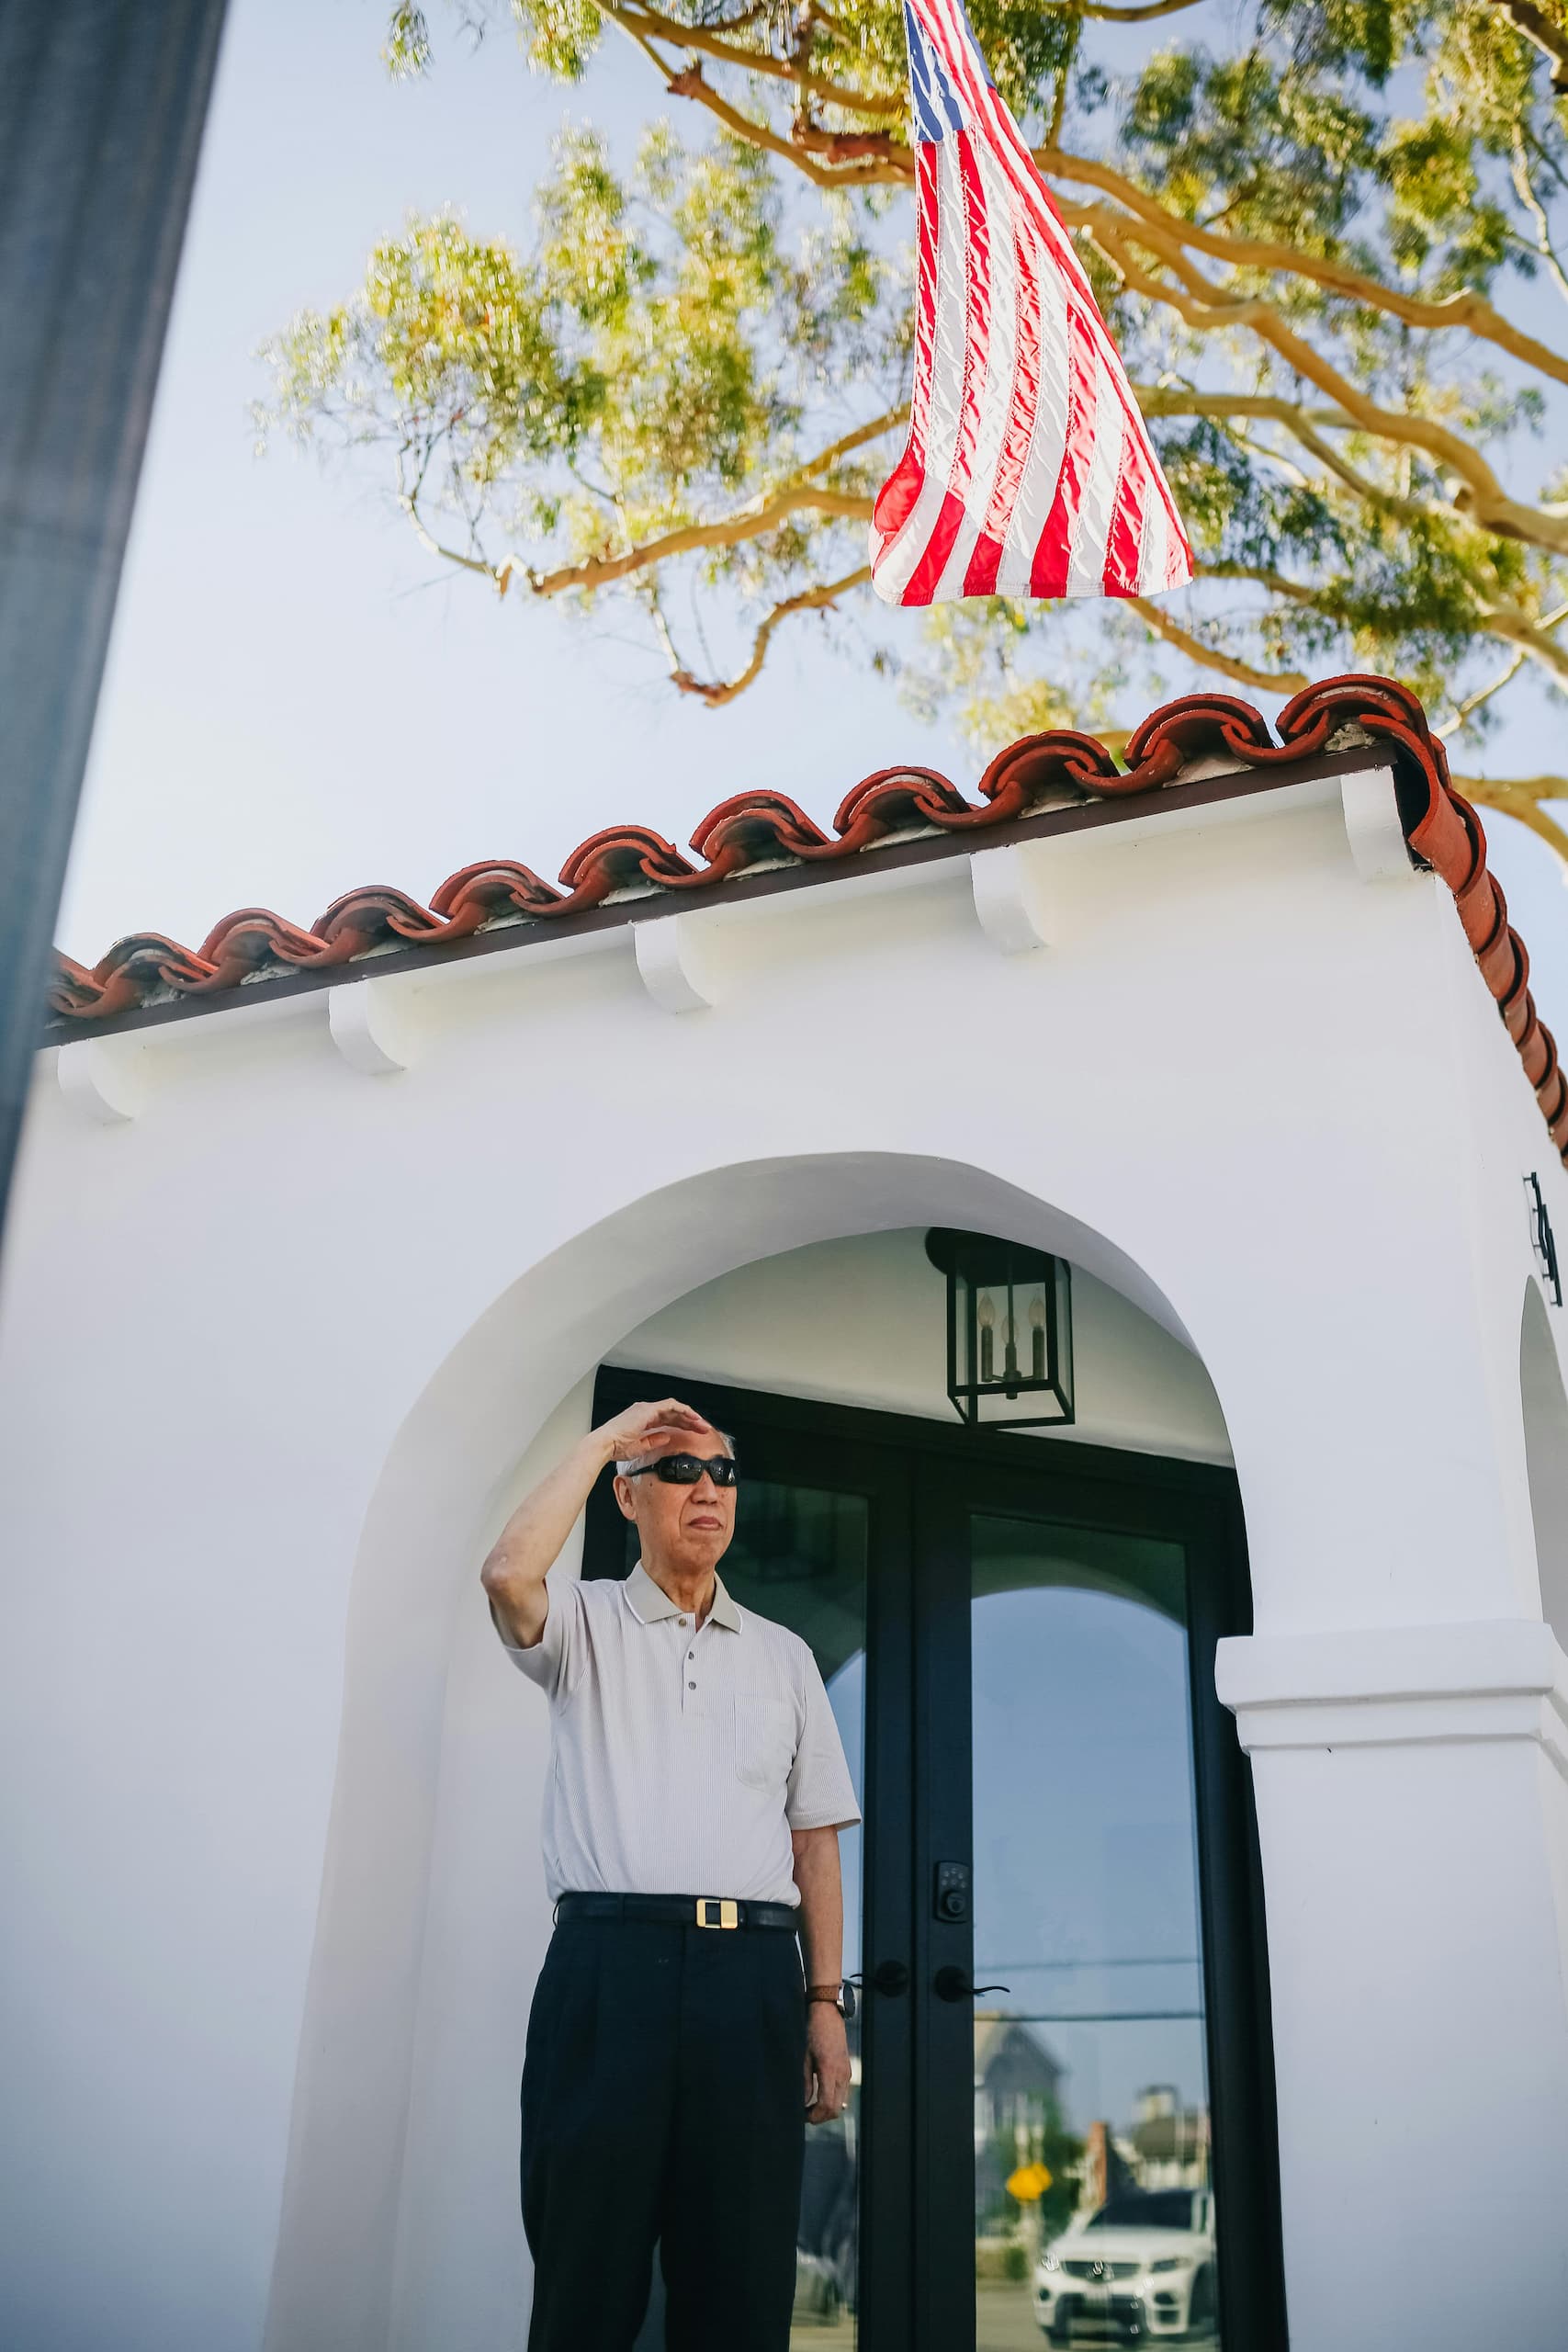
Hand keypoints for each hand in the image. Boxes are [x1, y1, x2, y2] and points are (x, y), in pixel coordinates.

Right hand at [596, 1397, 709, 1468]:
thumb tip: (666, 1437)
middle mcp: (645, 1411)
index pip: (668, 1420)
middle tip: (704, 1429)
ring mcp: (647, 1409)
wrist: (604, 1445)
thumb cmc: (616, 1447)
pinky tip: (694, 1418)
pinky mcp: (648, 1410)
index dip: (683, 1425)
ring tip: (702, 1425)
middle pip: (674, 1414)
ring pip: (675, 1408)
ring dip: (690, 1416)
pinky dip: (684, 1411)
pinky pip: (671, 1406)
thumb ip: (654, 1440)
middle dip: (690, 1421)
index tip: (695, 1433)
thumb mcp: (640, 1447)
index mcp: (642, 1419)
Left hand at [804, 2003, 850, 2124]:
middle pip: (836, 2109)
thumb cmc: (812, 2032)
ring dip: (826, 2110)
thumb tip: (803, 2103)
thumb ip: (805, 2082)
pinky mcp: (847, 2070)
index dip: (814, 2116)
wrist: (827, 2014)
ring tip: (810, 2107)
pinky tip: (819, 2096)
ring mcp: (847, 2072)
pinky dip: (832, 2100)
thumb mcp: (803, 2057)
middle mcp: (842, 2074)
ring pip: (841, 2104)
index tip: (802, 2116)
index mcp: (829, 2070)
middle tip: (804, 2114)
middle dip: (820, 2117)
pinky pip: (842, 2093)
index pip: (827, 2105)